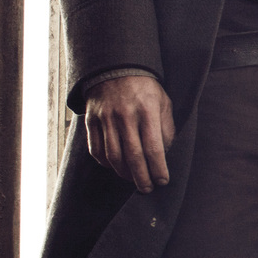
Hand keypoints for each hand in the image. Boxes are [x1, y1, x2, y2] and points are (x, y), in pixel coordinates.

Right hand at [85, 75, 175, 193]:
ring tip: (132, 180)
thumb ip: (166, 128)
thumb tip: (164, 155)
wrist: (115, 68)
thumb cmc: (145, 89)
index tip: (163, 181)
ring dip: (123, 173)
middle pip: (133, 156)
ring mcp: (105, 118)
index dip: (158, 168)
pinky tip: (115, 167)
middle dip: (141, 177)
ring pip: (113, 156)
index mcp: (147, 110)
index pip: (153, 147)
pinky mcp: (91, 120)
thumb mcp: (163, 103)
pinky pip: (96, 148)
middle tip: (147, 188)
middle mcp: (125, 115)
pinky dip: (106, 162)